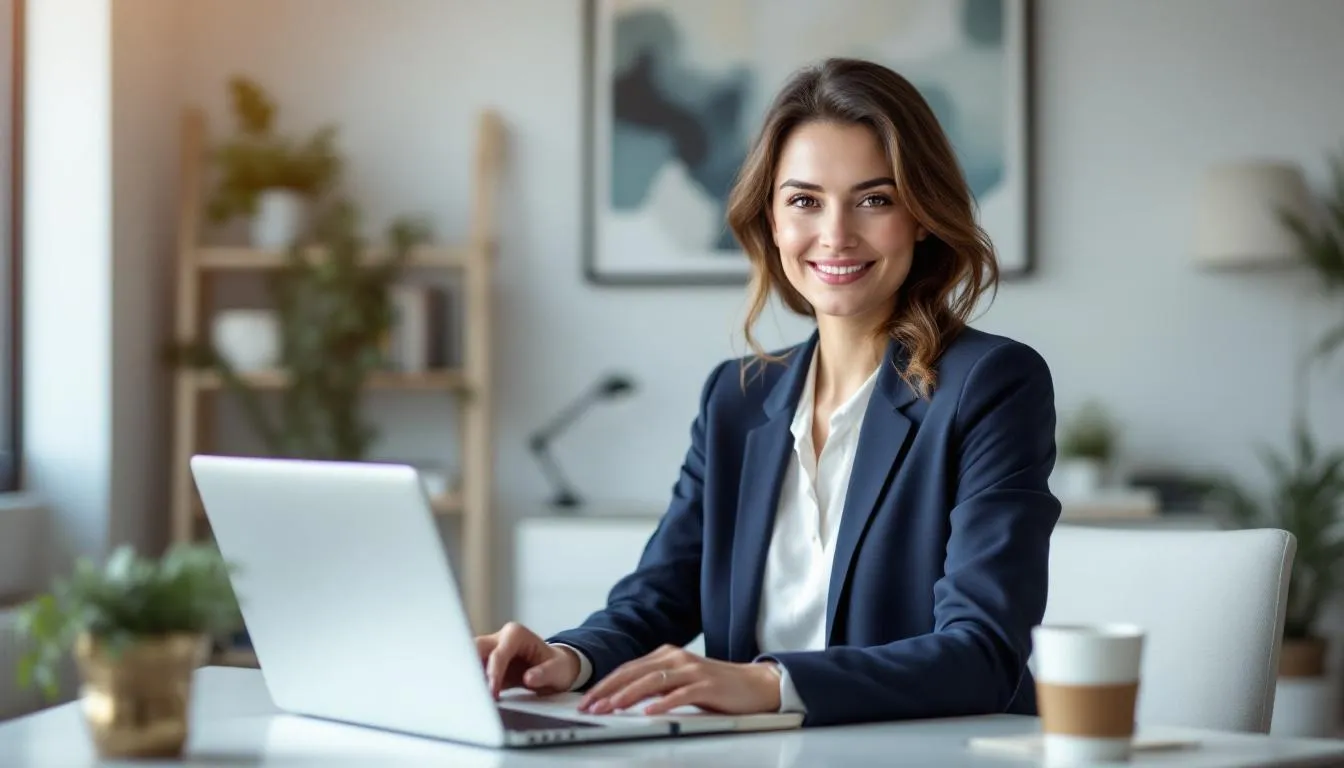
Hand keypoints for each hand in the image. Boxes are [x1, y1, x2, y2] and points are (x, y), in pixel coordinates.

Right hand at [475, 622, 580, 697]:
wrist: (555, 669)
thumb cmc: (557, 666)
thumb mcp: (558, 670)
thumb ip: (545, 673)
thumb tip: (528, 678)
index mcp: (516, 634)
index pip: (498, 654)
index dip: (493, 673)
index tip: (492, 692)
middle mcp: (500, 638)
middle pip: (475, 650)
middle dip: (471, 670)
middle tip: (472, 694)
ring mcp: (490, 650)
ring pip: (469, 659)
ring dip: (468, 677)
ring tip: (470, 698)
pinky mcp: (486, 664)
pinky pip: (473, 672)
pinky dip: (472, 683)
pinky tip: (472, 698)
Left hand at [578, 644, 780, 715]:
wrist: (756, 684)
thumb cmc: (716, 687)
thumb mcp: (680, 682)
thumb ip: (656, 685)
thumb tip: (623, 698)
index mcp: (667, 655)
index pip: (628, 668)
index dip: (605, 683)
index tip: (587, 700)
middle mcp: (677, 658)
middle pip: (635, 672)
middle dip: (608, 690)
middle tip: (589, 706)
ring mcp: (692, 670)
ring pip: (652, 681)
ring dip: (628, 695)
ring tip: (610, 708)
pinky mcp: (707, 685)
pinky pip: (681, 694)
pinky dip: (662, 703)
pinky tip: (649, 712)